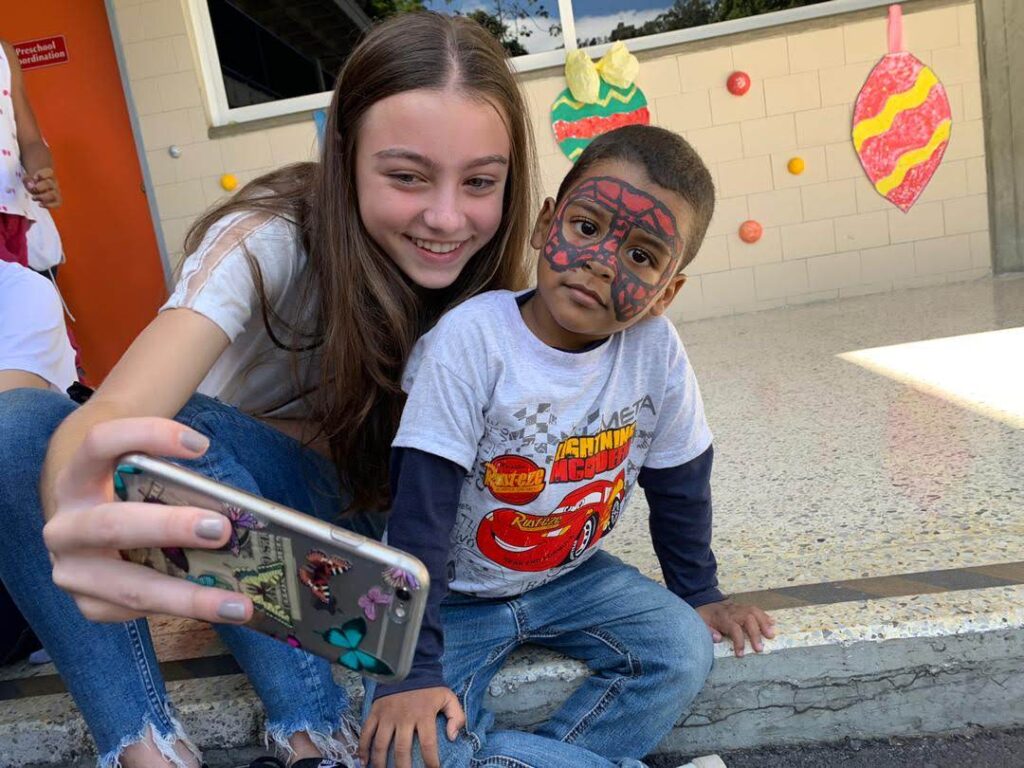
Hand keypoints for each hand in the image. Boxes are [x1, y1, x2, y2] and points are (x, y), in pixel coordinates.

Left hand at [25, 167, 60, 207]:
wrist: (40, 190)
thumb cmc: (33, 183)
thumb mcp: (27, 179)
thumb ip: (27, 180)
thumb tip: (31, 185)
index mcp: (49, 175)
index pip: (49, 172)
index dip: (42, 174)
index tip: (35, 177)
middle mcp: (54, 183)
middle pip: (50, 184)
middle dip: (40, 187)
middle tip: (33, 189)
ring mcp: (56, 192)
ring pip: (53, 194)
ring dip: (42, 197)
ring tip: (33, 198)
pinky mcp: (57, 201)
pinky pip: (57, 204)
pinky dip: (48, 205)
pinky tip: (40, 204)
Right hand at [42, 417, 252, 623]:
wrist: (88, 535)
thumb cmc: (129, 500)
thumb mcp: (140, 483)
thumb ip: (173, 485)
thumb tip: (239, 510)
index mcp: (77, 479)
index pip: (101, 443)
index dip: (148, 437)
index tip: (200, 445)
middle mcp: (65, 526)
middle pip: (113, 524)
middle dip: (170, 528)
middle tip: (220, 529)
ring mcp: (71, 571)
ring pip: (131, 587)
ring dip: (189, 597)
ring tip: (238, 605)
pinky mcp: (87, 605)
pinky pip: (138, 612)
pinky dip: (182, 612)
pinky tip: (217, 612)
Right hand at [359, 687, 465, 767]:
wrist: (408, 667)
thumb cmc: (429, 687)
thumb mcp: (448, 697)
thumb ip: (457, 716)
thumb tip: (452, 737)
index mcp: (424, 715)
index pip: (428, 745)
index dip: (431, 762)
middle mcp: (404, 717)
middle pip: (401, 750)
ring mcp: (387, 715)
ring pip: (381, 745)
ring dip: (380, 763)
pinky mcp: (375, 712)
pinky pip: (366, 732)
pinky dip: (362, 748)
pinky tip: (363, 762)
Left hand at [696, 599, 775, 656]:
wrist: (703, 604)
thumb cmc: (703, 618)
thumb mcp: (699, 624)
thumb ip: (707, 631)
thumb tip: (718, 637)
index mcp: (721, 617)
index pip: (733, 628)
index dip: (738, 641)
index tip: (740, 655)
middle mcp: (732, 611)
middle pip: (748, 618)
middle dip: (755, 633)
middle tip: (760, 648)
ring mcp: (738, 608)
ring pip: (754, 611)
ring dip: (764, 623)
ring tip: (771, 635)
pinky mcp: (743, 607)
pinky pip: (755, 609)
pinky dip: (764, 616)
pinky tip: (772, 623)